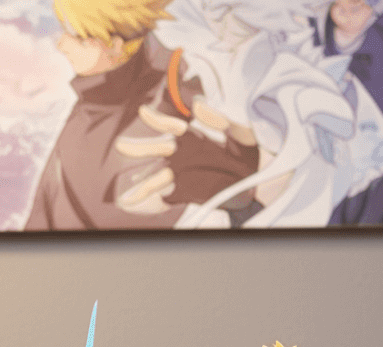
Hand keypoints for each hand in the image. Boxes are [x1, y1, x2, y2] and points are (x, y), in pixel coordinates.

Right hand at [115, 101, 257, 213]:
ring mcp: (185, 174)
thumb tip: (198, 106)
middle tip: (120, 146)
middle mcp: (186, 155)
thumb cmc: (253, 152)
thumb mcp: (242, 130)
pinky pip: (167, 196)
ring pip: (158, 176)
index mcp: (196, 137)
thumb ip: (222, 117)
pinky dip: (152, 200)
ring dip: (143, 181)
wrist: (262, 182)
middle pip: (158, 150)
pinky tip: (136, 204)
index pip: (173, 126)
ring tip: (125, 188)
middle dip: (140, 148)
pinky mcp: (188, 192)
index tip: (144, 113)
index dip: (158, 120)